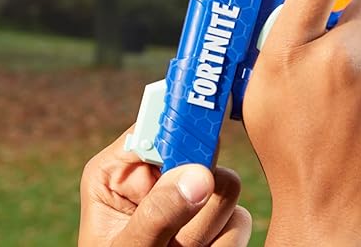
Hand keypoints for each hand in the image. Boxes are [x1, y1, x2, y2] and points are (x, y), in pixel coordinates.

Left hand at [79, 128, 251, 246]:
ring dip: (208, 232)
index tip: (203, 146)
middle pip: (203, 153)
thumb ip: (158, 213)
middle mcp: (157, 176)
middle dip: (196, 201)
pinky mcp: (213, 223)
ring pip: (228, 189)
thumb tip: (201, 173)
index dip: (184, 127)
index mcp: (120, 170)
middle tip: (179, 240)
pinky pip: (240, 222)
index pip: (158, 126)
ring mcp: (188, 199)